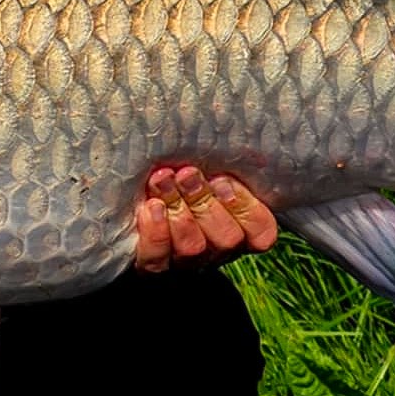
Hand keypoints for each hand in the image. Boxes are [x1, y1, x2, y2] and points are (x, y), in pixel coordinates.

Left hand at [133, 165, 278, 272]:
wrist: (133, 200)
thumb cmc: (178, 173)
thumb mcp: (206, 167)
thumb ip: (218, 162)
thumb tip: (226, 130)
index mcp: (240, 227)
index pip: (262, 233)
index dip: (246, 208)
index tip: (222, 179)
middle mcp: (217, 249)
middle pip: (227, 239)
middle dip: (205, 202)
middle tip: (187, 174)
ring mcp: (186, 261)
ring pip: (193, 247)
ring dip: (178, 209)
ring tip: (162, 180)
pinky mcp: (154, 265)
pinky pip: (158, 258)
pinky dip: (156, 232)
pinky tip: (150, 207)